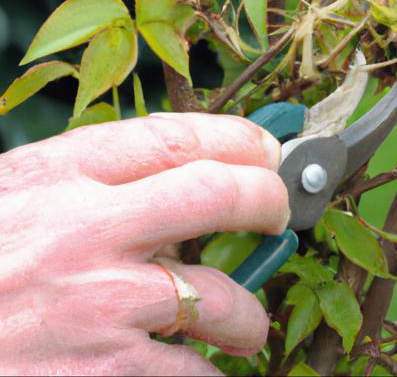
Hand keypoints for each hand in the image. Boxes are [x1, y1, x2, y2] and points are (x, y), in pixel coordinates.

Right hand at [0, 114, 288, 375]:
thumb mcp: (21, 196)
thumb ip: (95, 186)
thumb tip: (178, 186)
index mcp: (62, 176)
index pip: (176, 137)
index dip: (237, 137)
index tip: (265, 148)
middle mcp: (87, 232)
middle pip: (216, 194)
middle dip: (265, 198)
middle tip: (278, 211)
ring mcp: (99, 307)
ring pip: (217, 299)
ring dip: (246, 315)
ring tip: (246, 326)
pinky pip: (189, 375)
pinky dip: (206, 374)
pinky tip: (195, 370)